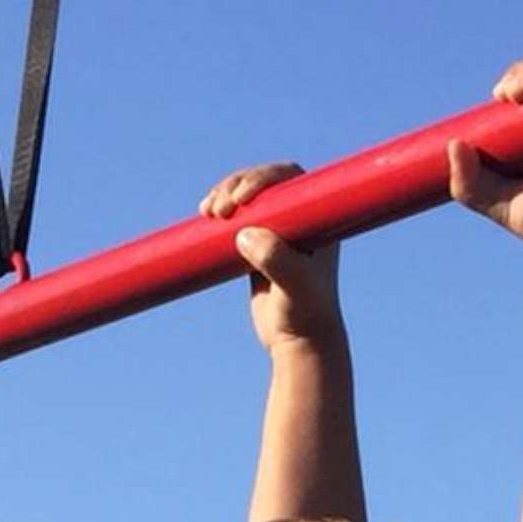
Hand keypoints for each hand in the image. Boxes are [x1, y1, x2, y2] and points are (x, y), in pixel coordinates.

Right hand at [203, 163, 344, 352]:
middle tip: (221, 209)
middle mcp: (298, 220)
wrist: (299, 343)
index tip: (242, 197)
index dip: (263, 178)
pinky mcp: (257, 247)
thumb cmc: (306, 313)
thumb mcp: (295, 286)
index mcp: (317, 218)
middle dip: (237, 186)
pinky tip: (206, 215)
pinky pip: (236, 220)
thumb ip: (276, 259)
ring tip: (210, 212)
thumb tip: (245, 234)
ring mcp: (276, 232)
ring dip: (225, 196)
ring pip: (246, 199)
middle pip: (264, 184)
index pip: (290, 179)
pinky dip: (220, 214)